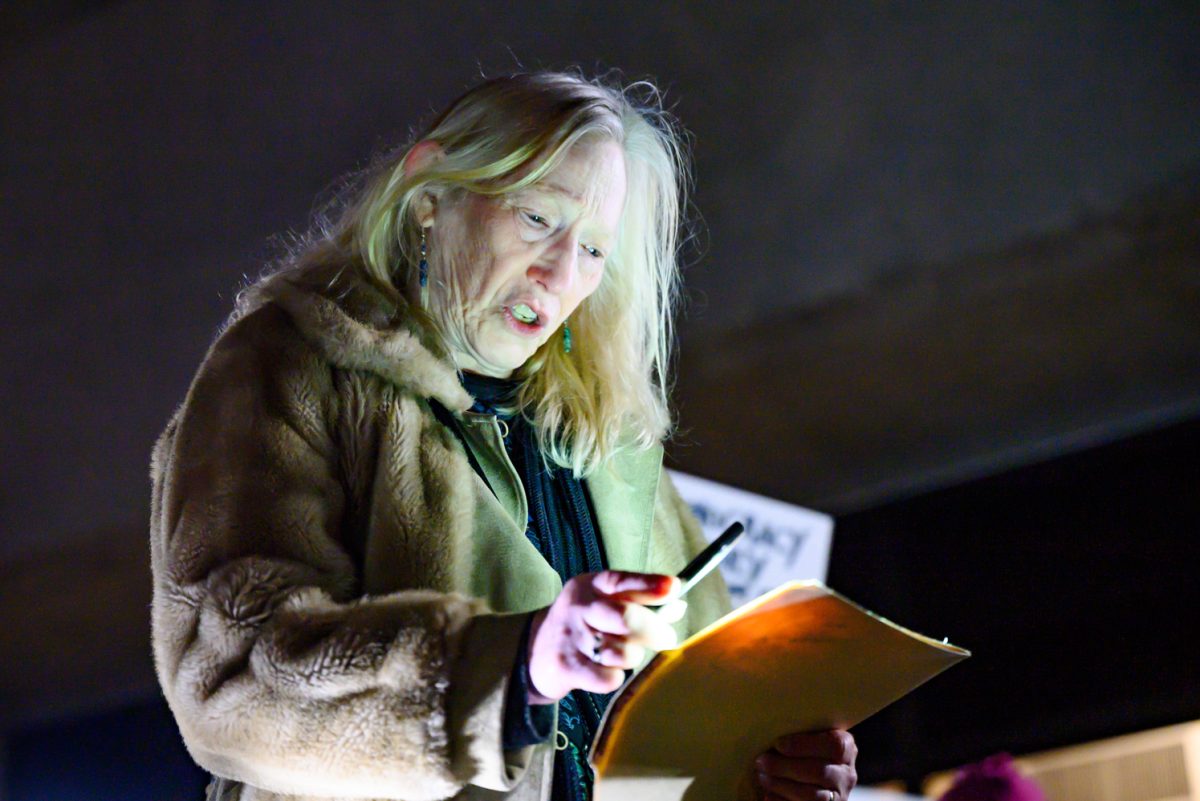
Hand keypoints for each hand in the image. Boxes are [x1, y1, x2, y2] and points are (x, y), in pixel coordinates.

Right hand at [526, 570, 684, 702]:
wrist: (533, 650)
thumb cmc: (582, 624)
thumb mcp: (602, 601)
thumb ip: (638, 601)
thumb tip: (678, 605)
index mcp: (591, 585)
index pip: (622, 580)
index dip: (650, 584)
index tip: (674, 587)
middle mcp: (579, 607)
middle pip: (626, 618)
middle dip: (655, 630)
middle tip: (666, 638)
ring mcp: (571, 637)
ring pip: (623, 651)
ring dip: (632, 657)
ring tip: (624, 654)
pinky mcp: (567, 666)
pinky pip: (609, 677)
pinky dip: (615, 677)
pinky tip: (606, 671)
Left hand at [755, 730, 857, 800]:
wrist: (811, 780)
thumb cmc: (804, 752)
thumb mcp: (810, 739)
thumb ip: (800, 733)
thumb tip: (771, 729)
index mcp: (846, 748)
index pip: (834, 745)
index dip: (804, 745)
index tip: (778, 744)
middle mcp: (847, 774)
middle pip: (819, 771)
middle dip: (785, 767)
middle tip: (761, 761)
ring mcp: (839, 796)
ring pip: (812, 795)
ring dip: (781, 785)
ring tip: (762, 777)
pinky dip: (782, 800)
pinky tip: (768, 794)